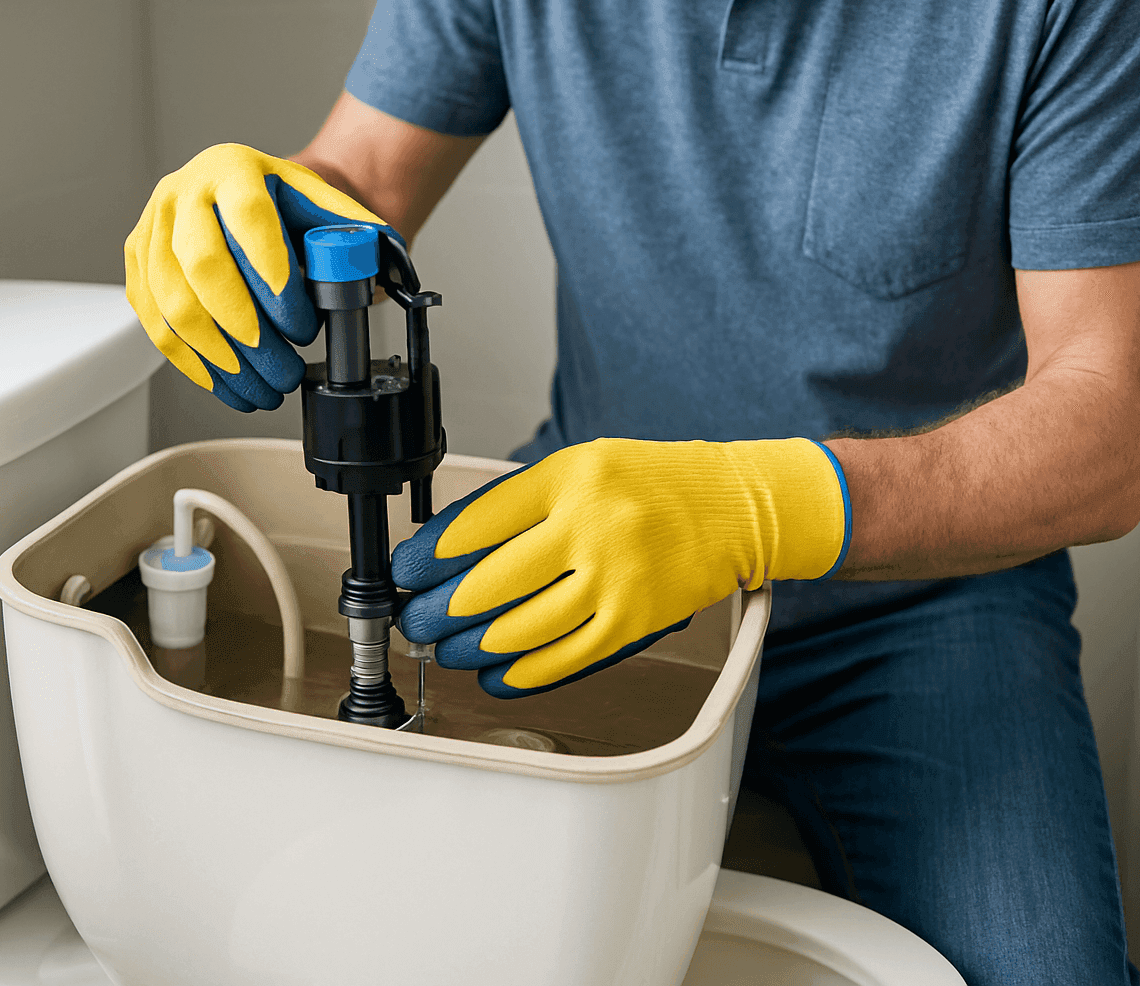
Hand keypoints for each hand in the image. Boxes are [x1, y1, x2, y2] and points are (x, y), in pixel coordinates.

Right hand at [125, 143, 401, 410]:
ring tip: (264, 388)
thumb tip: (387, 259)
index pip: (250, 221)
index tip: (302, 325)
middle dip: (246, 329)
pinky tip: (230, 386)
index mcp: (233, 169)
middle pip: (201, 265)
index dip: (274, 278)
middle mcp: (182, 193)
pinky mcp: (138, 269)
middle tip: (283, 368)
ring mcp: (152, 231)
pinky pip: (156, 325)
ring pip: (173, 304)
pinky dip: (195, 365)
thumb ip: (355, 232)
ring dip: (222, 359)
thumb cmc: (290, 209)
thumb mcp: (326, 208)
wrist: (255, 197)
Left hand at [391, 438, 849, 696]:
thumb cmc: (653, 483)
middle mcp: (590, 526)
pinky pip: (562, 660)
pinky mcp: (634, 622)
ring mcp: (614, 578)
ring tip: (446, 650)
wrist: (735, 506)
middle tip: (414, 621)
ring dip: (469, 648)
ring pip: (518, 630)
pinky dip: (519, 674)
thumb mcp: (583, 464)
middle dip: (435, 611)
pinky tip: (493, 675)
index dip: (427, 555)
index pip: (476, 522)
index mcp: (569, 477)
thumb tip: (450, 549)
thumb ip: (523, 501)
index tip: (404, 571)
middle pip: (487, 584)